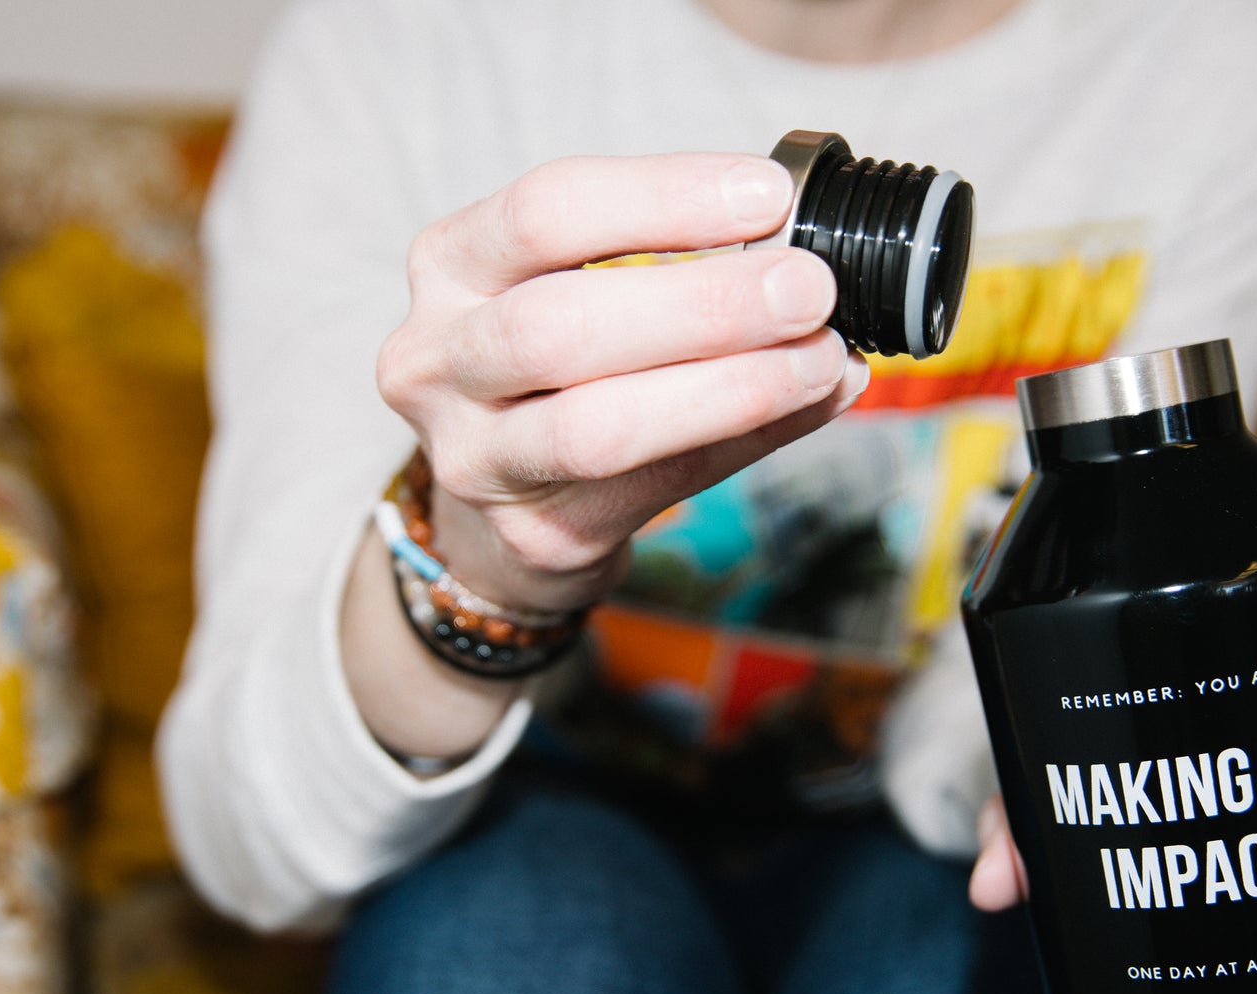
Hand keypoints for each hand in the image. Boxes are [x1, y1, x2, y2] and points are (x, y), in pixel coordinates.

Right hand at [376, 152, 870, 612]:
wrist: (504, 506)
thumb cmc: (557, 370)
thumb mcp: (578, 286)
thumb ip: (669, 261)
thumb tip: (807, 250)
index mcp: (451, 266)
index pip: (544, 212)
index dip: (661, 198)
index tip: (768, 197)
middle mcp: (437, 361)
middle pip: (560, 326)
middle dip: (703, 304)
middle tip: (807, 289)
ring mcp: (476, 459)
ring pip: (599, 426)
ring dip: (730, 387)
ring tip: (819, 358)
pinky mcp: (534, 533)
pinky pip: (656, 486)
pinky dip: (745, 440)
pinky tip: (807, 406)